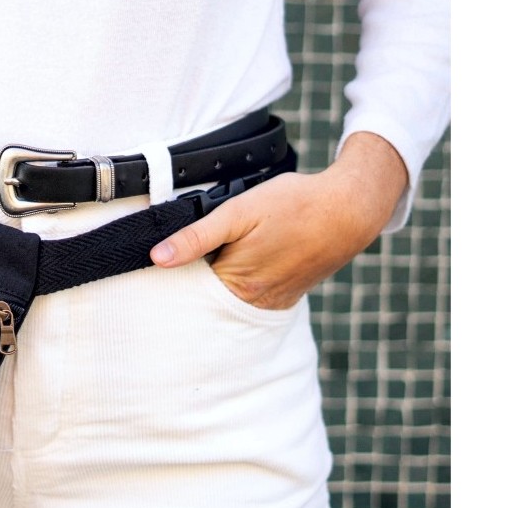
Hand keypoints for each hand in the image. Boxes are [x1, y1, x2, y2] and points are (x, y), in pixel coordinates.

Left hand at [149, 132, 408, 308]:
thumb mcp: (238, 211)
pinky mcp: (285, 297)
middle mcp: (253, 303)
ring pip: (229, 293)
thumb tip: (158, 258)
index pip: (187, 286)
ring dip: (222, 273)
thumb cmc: (295, 205)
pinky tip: (250, 255)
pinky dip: (243, 278)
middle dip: (199, 271)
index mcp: (236, 285)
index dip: (179, 265)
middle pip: (207, 292)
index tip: (173, 247)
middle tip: (210, 240)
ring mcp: (271, 302)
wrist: (349, 209)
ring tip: (236, 243)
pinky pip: (252, 293)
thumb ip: (197, 237)